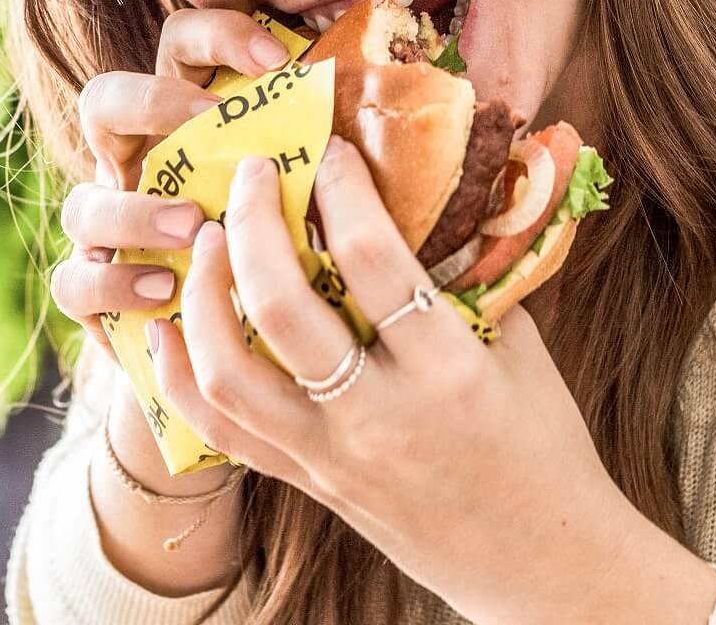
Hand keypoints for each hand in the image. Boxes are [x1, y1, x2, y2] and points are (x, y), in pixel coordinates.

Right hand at [50, 8, 294, 364]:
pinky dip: (113, 282)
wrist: (260, 338)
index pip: (181, 42)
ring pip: (81, 202)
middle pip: (104, 100)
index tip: (277, 63)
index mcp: (185, 119)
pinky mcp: (91, 286)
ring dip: (134, 211)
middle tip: (211, 129)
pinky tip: (165, 290)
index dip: (221, 37)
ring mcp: (104, 224)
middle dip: (154, 105)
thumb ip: (311, 160)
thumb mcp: (307, 196)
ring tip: (193, 227)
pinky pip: (72, 278)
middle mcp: (133, 160)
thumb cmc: (294, 247)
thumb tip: (355, 135)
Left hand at [148, 135, 715, 622]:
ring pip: (230, 372)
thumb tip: (426, 205)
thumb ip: (468, 282)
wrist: (543, 567)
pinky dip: (184, 374)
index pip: (375, 260)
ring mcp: (332, 458)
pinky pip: (221, 430)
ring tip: (208, 241)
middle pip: (282, 306)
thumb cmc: (544, 449)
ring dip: (205, 294)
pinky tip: (171, 328)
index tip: (331, 149)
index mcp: (449, 371)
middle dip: (255, 224)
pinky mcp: (308, 486)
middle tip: (255, 174)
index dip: (344, 189)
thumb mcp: (522, 353)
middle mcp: (378, 416)